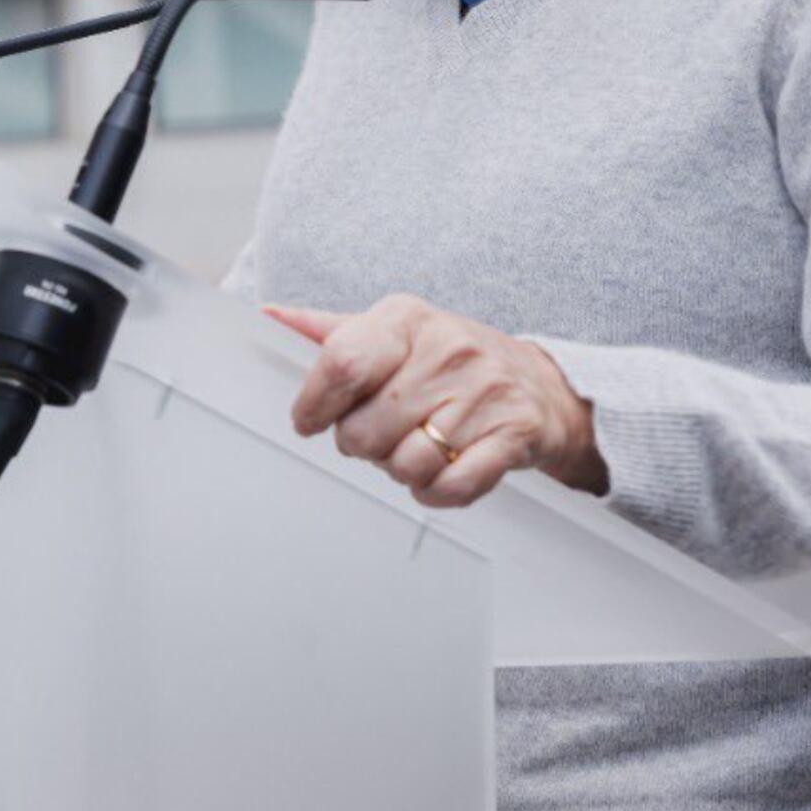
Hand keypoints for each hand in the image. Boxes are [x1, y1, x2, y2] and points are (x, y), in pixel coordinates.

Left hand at [267, 295, 607, 508]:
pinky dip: (434, 492)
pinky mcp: (513, 435)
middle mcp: (448, 350)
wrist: (540, 384)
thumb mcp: (395, 331)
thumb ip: (332, 331)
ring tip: (414, 447)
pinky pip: (452, 487)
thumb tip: (270, 318)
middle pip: (366, 429)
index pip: (341, 364)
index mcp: (407, 319)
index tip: (308, 421)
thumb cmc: (451, 359)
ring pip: (406, 464)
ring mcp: (485, 393)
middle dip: (362, 444)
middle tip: (380, 433)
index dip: (314, 404)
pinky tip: (438, 473)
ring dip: (400, 469)